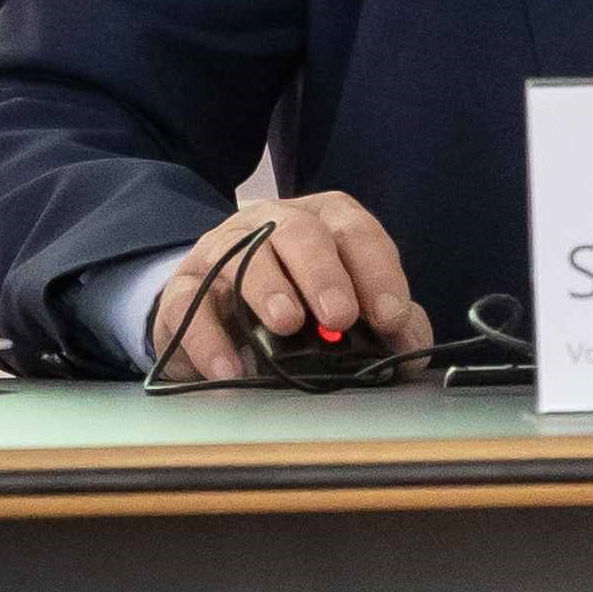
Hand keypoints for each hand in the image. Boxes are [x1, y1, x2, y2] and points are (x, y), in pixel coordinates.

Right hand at [150, 189, 432, 383]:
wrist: (220, 311)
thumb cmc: (302, 304)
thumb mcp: (352, 308)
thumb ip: (390, 323)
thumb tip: (409, 345)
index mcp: (325, 222)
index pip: (356, 232)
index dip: (377, 271)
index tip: (390, 316)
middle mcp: (272, 224)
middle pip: (299, 232)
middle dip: (323, 272)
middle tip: (340, 315)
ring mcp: (222, 249)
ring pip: (241, 255)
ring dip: (267, 287)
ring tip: (287, 322)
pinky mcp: (183, 286)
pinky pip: (189, 303)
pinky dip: (208, 337)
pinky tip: (230, 369)